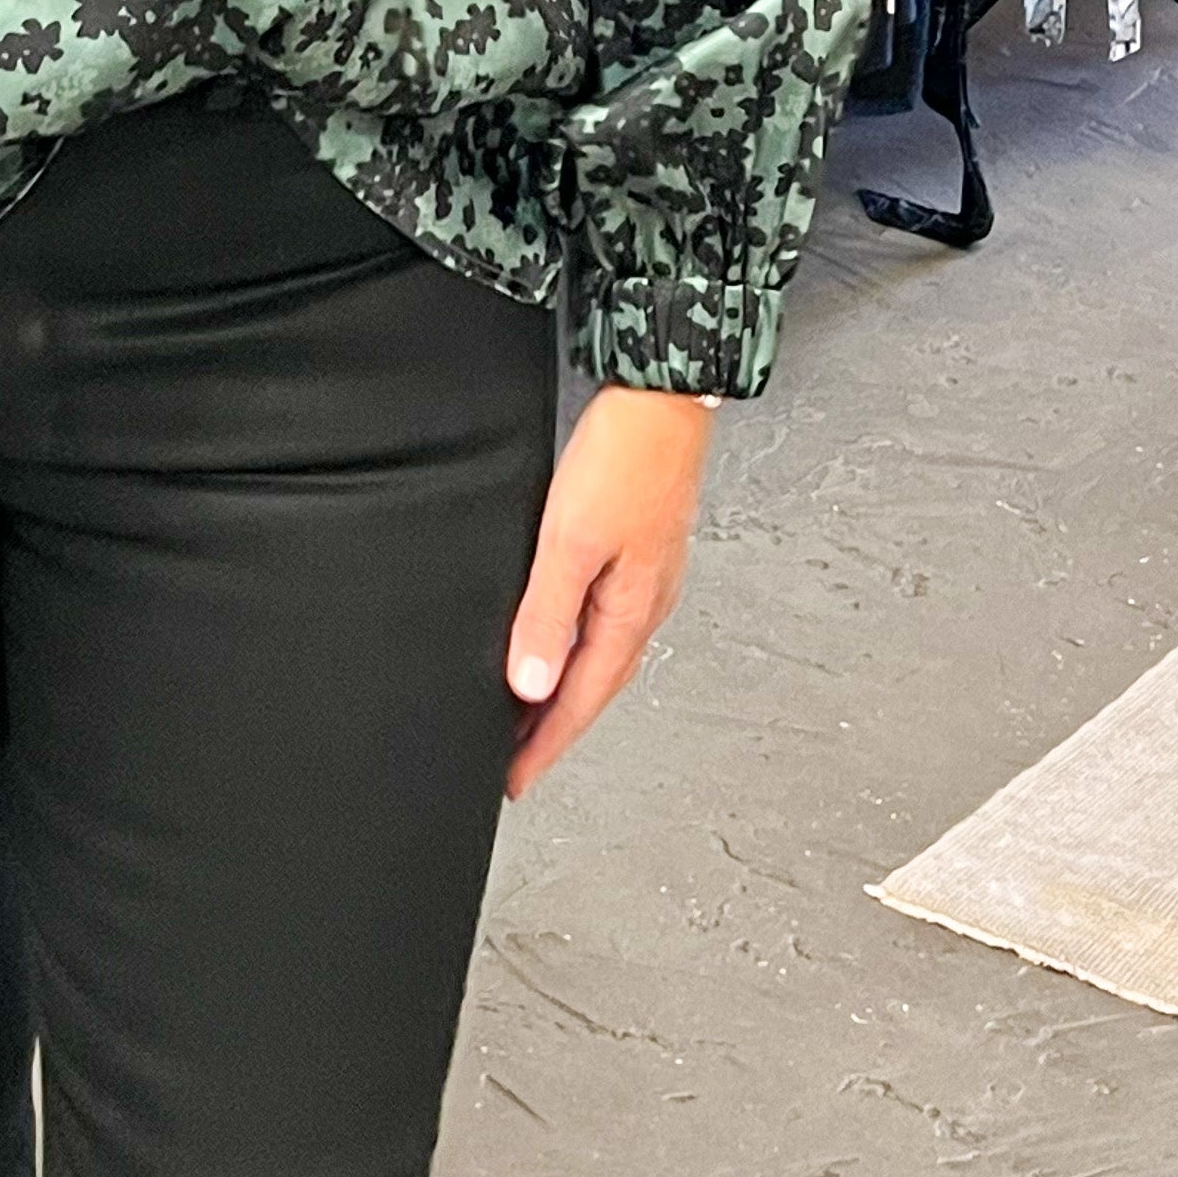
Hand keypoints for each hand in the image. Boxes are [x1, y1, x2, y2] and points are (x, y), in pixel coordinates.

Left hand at [503, 386, 714, 798]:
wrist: (664, 395)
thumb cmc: (625, 457)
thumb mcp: (570, 540)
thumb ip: (549, 615)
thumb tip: (530, 687)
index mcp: (632, 613)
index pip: (580, 700)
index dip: (544, 745)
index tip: (513, 781)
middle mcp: (646, 603)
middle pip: (594, 684)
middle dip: (553, 727)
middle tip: (514, 760)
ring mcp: (646, 576)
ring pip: (601, 652)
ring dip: (565, 685)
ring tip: (529, 711)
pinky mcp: (640, 548)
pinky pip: (604, 618)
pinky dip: (578, 643)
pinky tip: (560, 635)